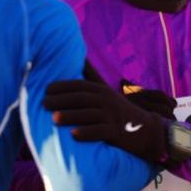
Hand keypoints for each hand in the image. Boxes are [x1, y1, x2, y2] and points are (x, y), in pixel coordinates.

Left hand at [44, 79, 167, 162]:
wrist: (147, 130)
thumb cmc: (118, 110)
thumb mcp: (105, 90)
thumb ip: (90, 75)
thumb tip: (78, 55)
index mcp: (101, 90)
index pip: (79, 85)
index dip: (62, 86)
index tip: (45, 90)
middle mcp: (107, 100)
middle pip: (82, 98)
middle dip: (62, 100)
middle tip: (43, 104)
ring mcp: (113, 116)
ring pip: (89, 115)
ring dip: (71, 116)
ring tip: (54, 119)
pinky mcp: (118, 132)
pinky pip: (101, 132)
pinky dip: (87, 133)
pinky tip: (74, 135)